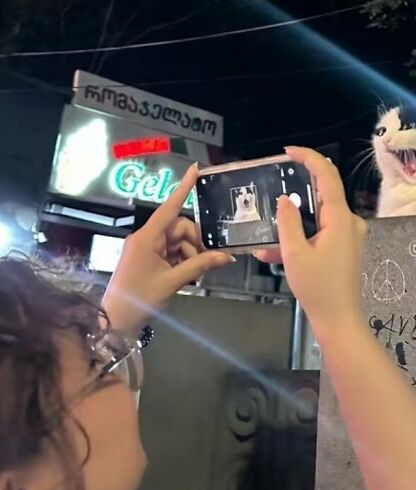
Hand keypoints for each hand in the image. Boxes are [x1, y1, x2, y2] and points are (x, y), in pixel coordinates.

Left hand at [103, 163, 231, 331]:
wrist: (116, 319)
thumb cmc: (140, 298)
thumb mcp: (172, 282)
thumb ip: (199, 267)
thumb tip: (225, 256)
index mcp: (147, 237)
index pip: (170, 207)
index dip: (183, 188)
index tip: (194, 170)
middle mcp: (146, 238)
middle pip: (179, 228)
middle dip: (194, 243)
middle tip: (204, 264)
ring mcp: (146, 249)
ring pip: (177, 242)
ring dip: (190, 255)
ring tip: (192, 277)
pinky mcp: (148, 260)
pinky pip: (171, 253)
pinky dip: (182, 262)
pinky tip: (186, 278)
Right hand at [252, 145, 366, 338]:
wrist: (339, 322)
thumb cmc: (318, 289)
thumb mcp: (295, 254)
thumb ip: (288, 222)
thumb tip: (286, 200)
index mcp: (340, 218)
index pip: (327, 175)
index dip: (308, 158)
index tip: (288, 152)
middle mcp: (349, 223)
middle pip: (321, 196)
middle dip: (295, 196)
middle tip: (273, 193)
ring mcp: (348, 237)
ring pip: (317, 218)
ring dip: (292, 225)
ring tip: (266, 237)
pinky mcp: (344, 251)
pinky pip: (319, 235)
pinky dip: (299, 240)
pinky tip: (272, 254)